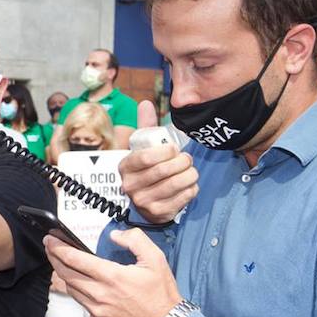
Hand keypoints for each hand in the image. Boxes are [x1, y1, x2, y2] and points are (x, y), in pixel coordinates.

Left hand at [43, 229, 181, 316]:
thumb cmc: (162, 293)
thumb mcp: (155, 259)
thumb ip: (135, 240)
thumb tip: (116, 235)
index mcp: (112, 277)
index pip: (75, 259)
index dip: (58, 248)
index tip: (50, 239)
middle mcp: (100, 294)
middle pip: (66, 274)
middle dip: (54, 258)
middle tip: (49, 246)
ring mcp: (97, 309)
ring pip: (71, 288)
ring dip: (63, 274)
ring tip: (61, 262)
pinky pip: (81, 301)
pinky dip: (77, 289)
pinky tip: (80, 282)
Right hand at [120, 101, 197, 223]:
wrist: (147, 203)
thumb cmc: (147, 170)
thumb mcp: (142, 149)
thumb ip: (146, 126)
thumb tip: (145, 103)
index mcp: (124, 167)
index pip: (145, 157)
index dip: (165, 151)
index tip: (174, 148)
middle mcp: (130, 186)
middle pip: (163, 170)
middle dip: (182, 161)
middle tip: (187, 158)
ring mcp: (144, 202)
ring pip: (175, 183)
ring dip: (190, 174)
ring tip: (190, 170)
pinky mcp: (159, 213)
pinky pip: (183, 197)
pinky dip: (192, 188)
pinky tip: (189, 184)